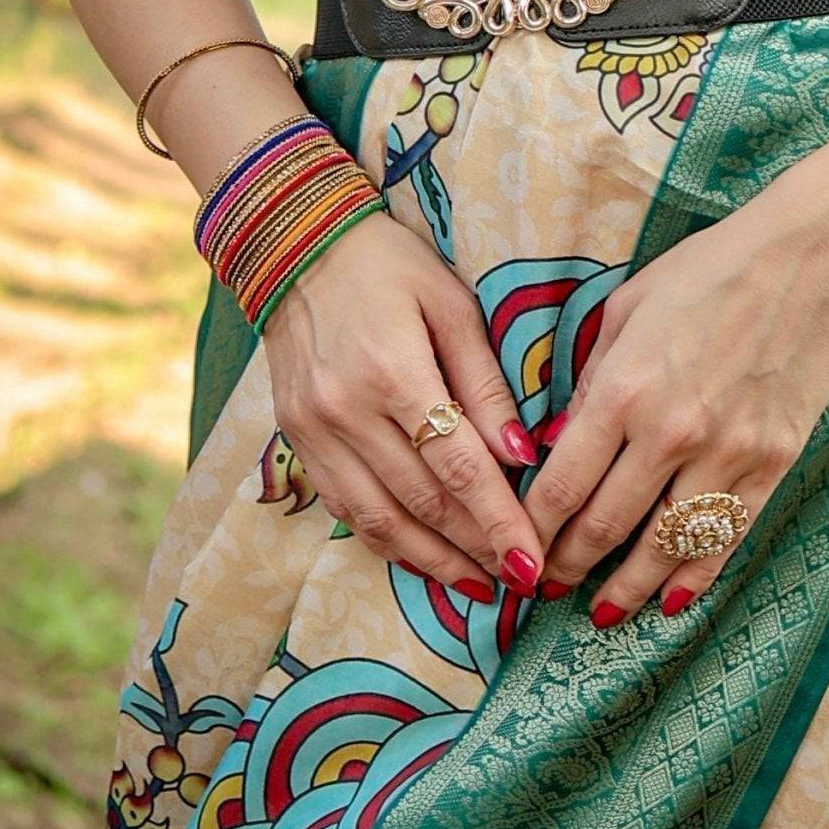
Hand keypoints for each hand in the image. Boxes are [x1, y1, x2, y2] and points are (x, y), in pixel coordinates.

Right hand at [262, 212, 545, 599]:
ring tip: (479, 584)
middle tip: (522, 580)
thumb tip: (522, 455)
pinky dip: (386, 540)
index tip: (534, 558)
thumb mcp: (451, 304)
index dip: (497, 518)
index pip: (456, 465)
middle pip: (422, 501)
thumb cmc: (389, 265)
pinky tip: (423, 555)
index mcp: (392, 371)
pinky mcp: (295, 440)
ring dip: (432, 559)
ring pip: (378, 519)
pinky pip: (345, 507)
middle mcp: (346, 412)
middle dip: (476, 548)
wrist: (295, 245)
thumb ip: (485, 383)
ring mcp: (314, 431)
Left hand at [522, 190, 828, 622]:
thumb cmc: (709, 271)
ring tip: (602, 611)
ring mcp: (727, 455)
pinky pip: (725, 537)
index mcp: (623, 390)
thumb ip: (589, 379)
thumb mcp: (626, 308)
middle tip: (547, 588)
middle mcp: (670, 433)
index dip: (532, 529)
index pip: (561, 485)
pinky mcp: (773, 464)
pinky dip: (696, 576)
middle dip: (568, 566)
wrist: (809, 261)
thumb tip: (558, 441)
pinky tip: (671, 600)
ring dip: (627, 589)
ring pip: (664, 548)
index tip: (516, 551)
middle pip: (604, 527)